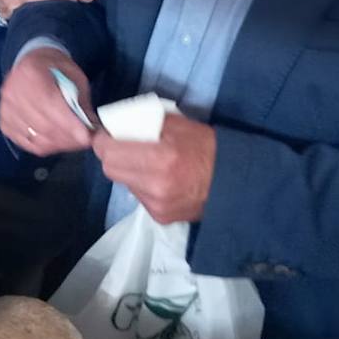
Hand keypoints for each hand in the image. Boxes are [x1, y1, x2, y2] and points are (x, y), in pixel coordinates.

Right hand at [0, 47, 95, 156]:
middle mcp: (12, 91)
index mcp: (31, 73)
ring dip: (58, 144)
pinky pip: (25, 143)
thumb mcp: (74, 77)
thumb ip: (81, 102)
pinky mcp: (4, 122)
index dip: (69, 124)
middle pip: (43, 125)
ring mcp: (5, 109)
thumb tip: (90, 127)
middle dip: (67, 138)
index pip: (50, 104)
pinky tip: (56, 142)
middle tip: (83, 142)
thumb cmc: (55, 69)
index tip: (86, 137)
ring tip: (72, 142)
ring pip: (35, 138)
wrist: (31, 63)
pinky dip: (43, 146)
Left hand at [93, 114, 216, 224]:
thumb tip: (116, 123)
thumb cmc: (207, 146)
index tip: (109, 134)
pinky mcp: (160, 217)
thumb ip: (143, 122)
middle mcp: (154, 185)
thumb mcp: (177, 124)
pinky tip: (160, 179)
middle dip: (112, 156)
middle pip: (110, 169)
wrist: (235, 182)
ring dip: (128, 171)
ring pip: (124, 183)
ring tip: (148, 163)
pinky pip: (139, 197)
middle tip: (124, 146)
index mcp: (160, 157)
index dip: (104, 140)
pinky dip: (143, 186)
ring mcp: (156, 204)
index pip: (108, 150)